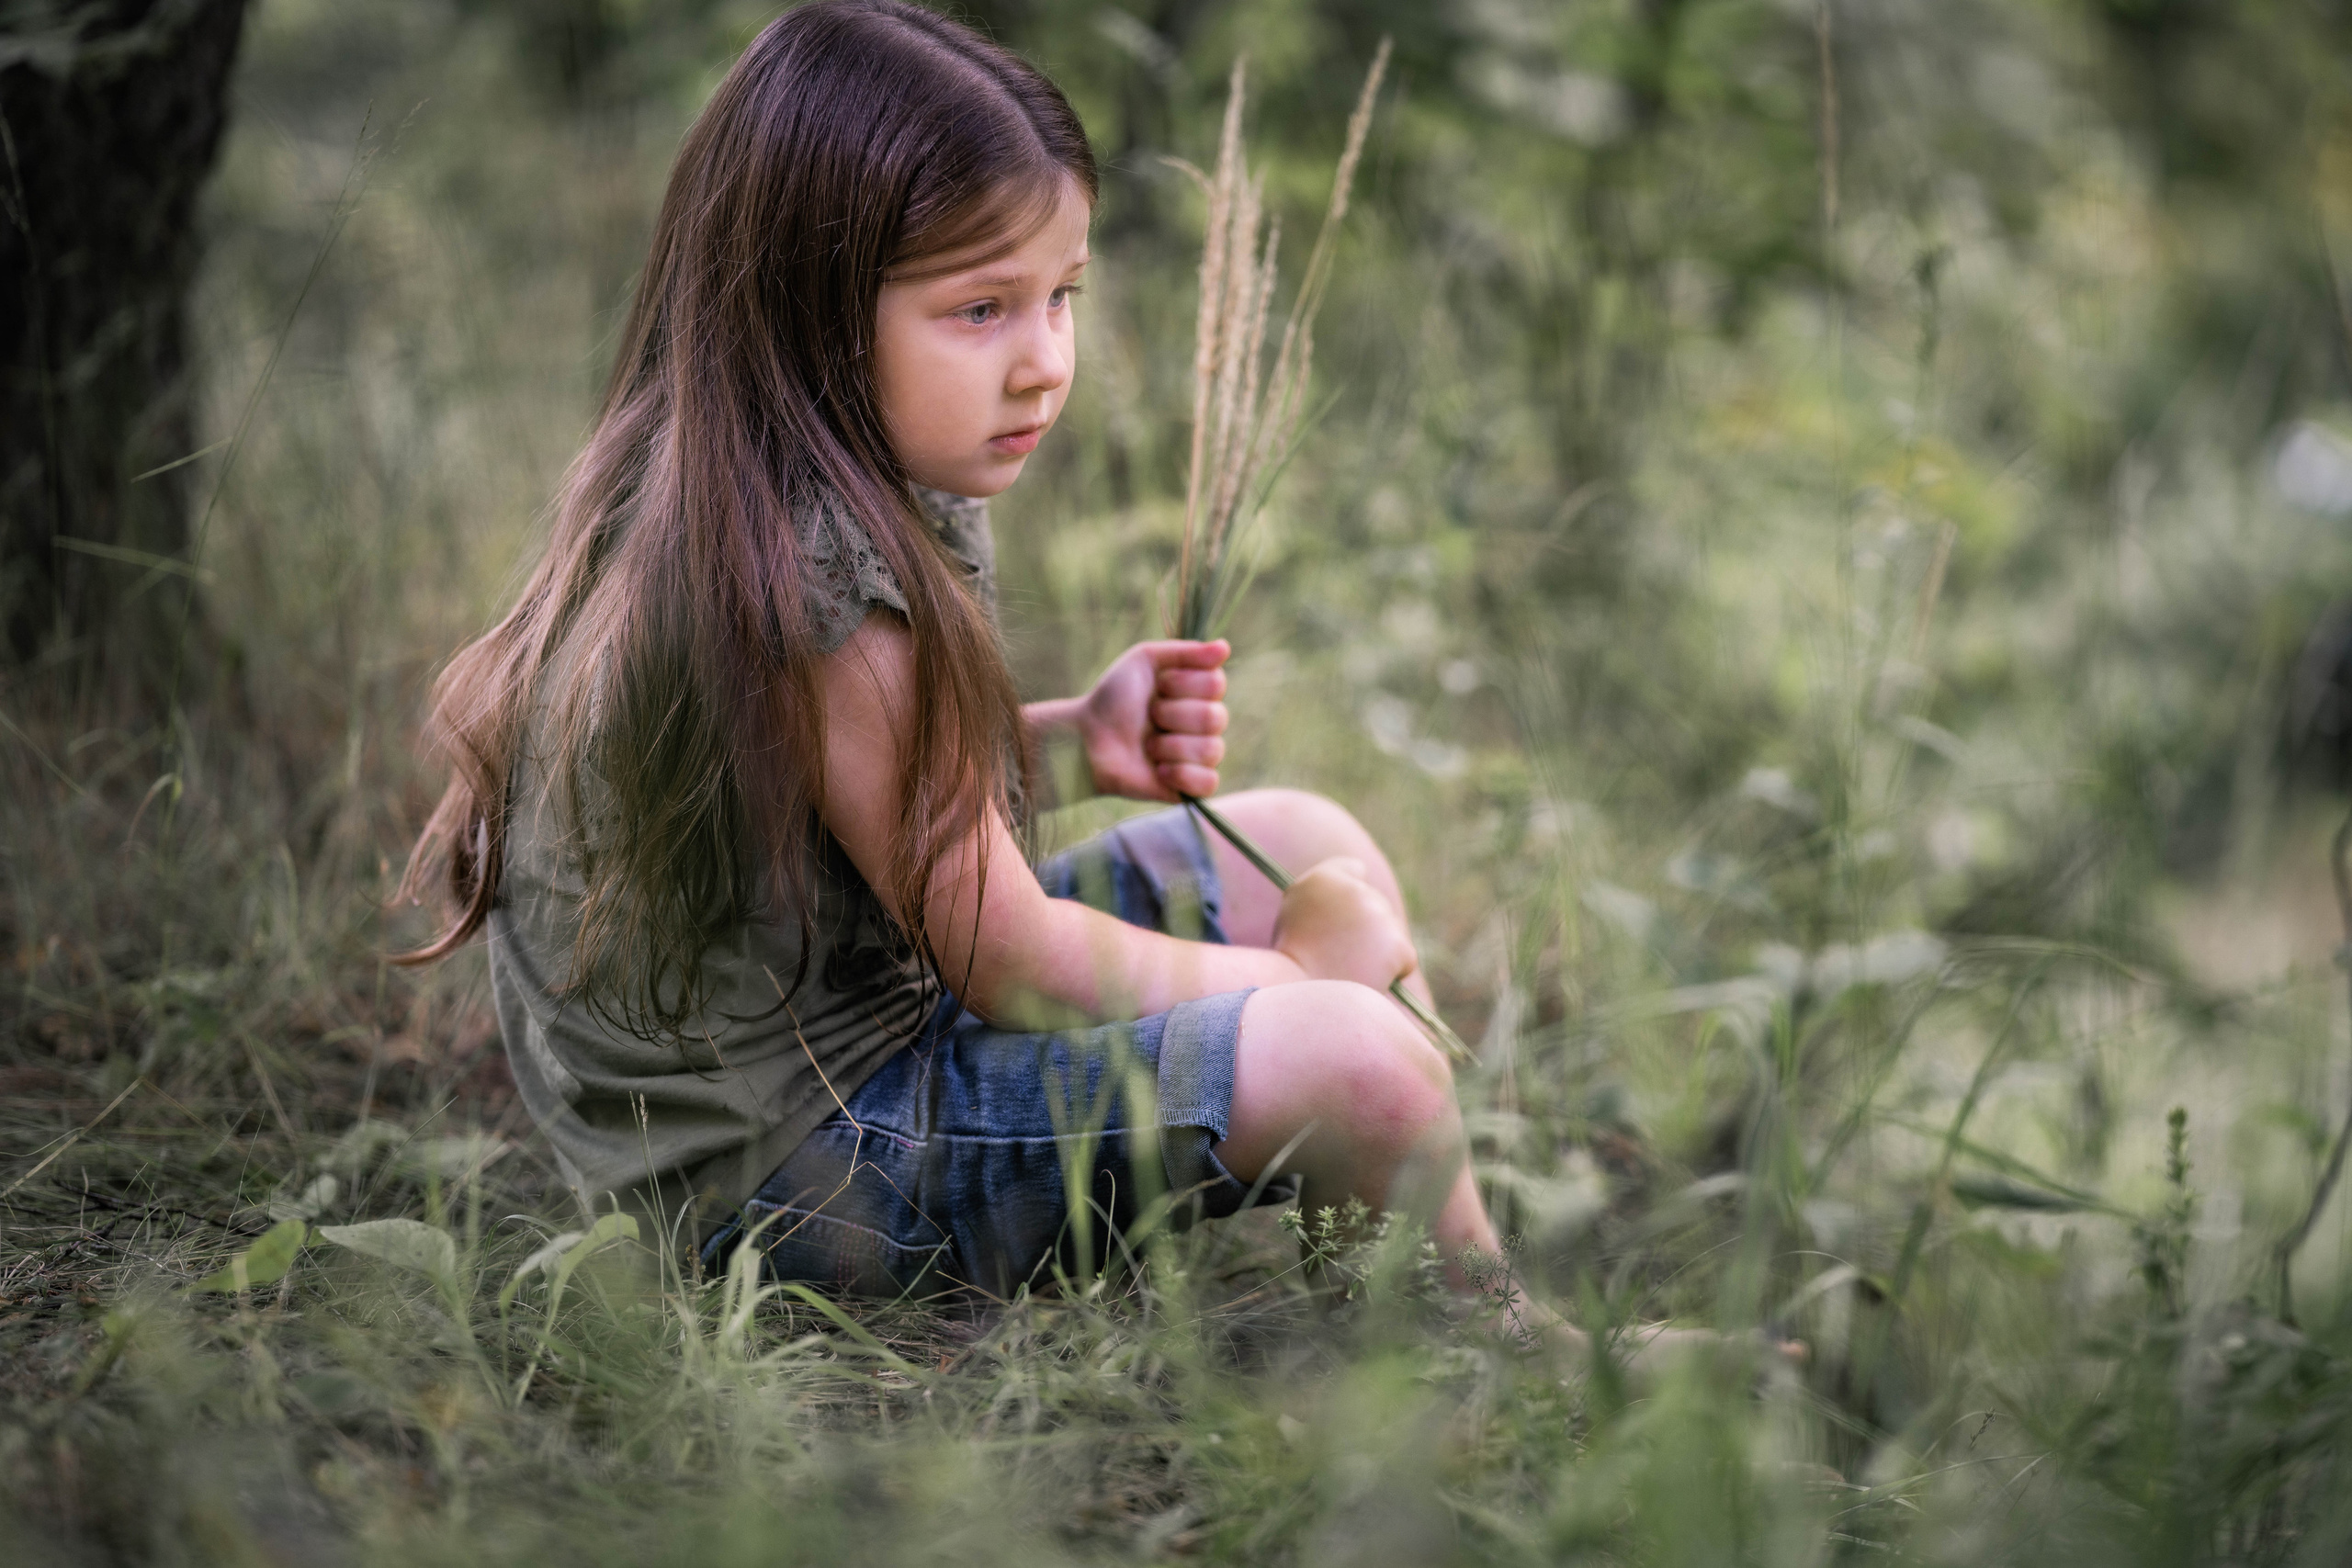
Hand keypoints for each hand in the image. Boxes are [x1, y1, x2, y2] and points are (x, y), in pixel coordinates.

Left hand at [1074, 639, 1228, 801]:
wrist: (1086, 739)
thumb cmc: (1114, 697)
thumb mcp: (1144, 660)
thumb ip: (1185, 652)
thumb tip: (1224, 647)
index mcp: (1199, 692)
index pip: (1216, 684)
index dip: (1183, 684)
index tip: (1158, 685)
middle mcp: (1205, 724)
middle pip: (1215, 717)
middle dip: (1172, 715)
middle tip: (1149, 717)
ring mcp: (1199, 757)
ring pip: (1211, 750)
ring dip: (1169, 745)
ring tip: (1147, 746)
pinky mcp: (1189, 788)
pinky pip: (1209, 783)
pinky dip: (1181, 775)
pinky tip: (1158, 770)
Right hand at [1271, 857, 1417, 989]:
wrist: (1303, 1004)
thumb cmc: (1292, 967)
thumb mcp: (1292, 919)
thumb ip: (1322, 897)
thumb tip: (1356, 882)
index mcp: (1321, 879)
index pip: (1353, 871)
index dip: (1349, 896)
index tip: (1341, 918)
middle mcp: (1353, 889)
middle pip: (1375, 904)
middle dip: (1363, 928)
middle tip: (1337, 955)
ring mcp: (1378, 915)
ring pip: (1389, 932)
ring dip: (1376, 951)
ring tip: (1348, 971)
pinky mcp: (1397, 944)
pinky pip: (1404, 958)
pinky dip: (1392, 972)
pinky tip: (1367, 982)